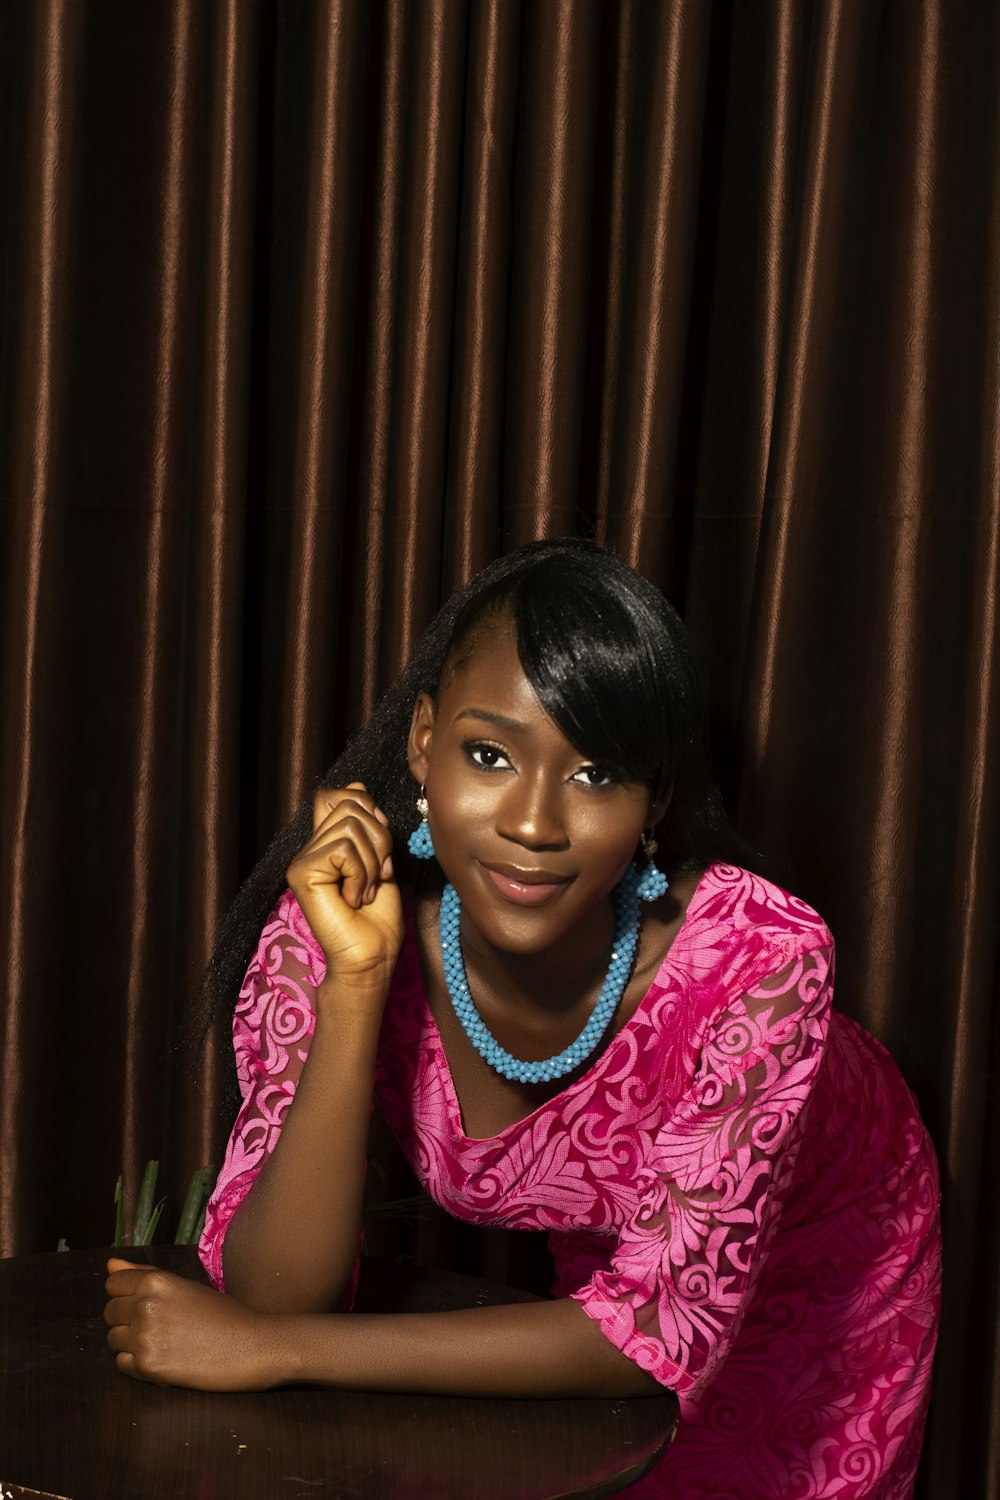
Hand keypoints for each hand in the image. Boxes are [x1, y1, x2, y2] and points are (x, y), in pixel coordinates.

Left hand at [103, 1258, 283, 1389]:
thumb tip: (110, 1265)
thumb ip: (144, 1274)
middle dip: (126, 1319)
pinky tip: (163, 1357)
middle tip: (158, 1326)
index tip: (145, 1303)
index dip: (126, 1294)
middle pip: (109, 1312)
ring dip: (131, 1342)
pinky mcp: (148, 1366)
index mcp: (156, 1281)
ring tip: (163, 1342)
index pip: (113, 1284)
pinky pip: (122, 1363)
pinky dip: (136, 1363)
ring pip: (113, 1339)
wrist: (252, 1346)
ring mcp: (145, 1337)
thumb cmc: (223, 1314)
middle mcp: (146, 1305)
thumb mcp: (185, 1286)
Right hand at [286, 782, 403, 981]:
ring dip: (371, 863)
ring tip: (363, 891)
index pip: (340, 794)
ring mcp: (302, 859)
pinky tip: (353, 899)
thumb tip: (357, 786)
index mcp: (326, 841)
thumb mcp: (380, 859)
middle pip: (351, 804)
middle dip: (379, 840)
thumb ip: (368, 825)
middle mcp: (309, 846)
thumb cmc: (378, 917)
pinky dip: (361, 875)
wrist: (372, 957)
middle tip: (375, 877)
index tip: (380, 849)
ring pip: (351, 826)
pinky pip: (344, 849)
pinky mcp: (302, 872)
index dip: (369, 810)